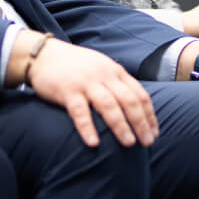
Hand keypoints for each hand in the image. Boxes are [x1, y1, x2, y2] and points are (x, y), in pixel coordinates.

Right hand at [26, 38, 157, 148]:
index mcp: (115, 71)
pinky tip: (93, 143)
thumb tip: (136, 106)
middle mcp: (104, 75)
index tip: (155, 133)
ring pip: (109, 105)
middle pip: (129, 100)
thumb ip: (116, 83)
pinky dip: (88, 127)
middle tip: (148, 142)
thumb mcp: (101, 68)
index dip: (150, 115)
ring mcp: (86, 82)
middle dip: (141, 123)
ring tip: (129, 143)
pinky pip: (80, 111)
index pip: (140, 94)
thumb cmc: (74, 66)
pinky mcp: (67, 91)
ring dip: (120, 125)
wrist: (44, 54)